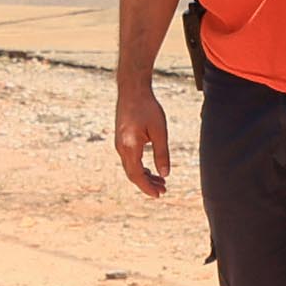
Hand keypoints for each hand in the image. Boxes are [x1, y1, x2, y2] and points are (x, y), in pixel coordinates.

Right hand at [114, 80, 172, 198]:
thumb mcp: (159, 131)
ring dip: (144, 176)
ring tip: (160, 181)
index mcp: (130, 147)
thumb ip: (162, 153)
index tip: (159, 195)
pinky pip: (129, 160)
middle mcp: (121, 147)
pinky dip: (140, 167)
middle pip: (132, 174)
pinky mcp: (121, 140)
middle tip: (163, 191)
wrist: (132, 90)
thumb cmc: (147, 108)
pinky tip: (151, 169)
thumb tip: (165, 174)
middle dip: (147, 184)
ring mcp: (120, 144)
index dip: (147, 187)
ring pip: (130, 167)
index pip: (137, 175)